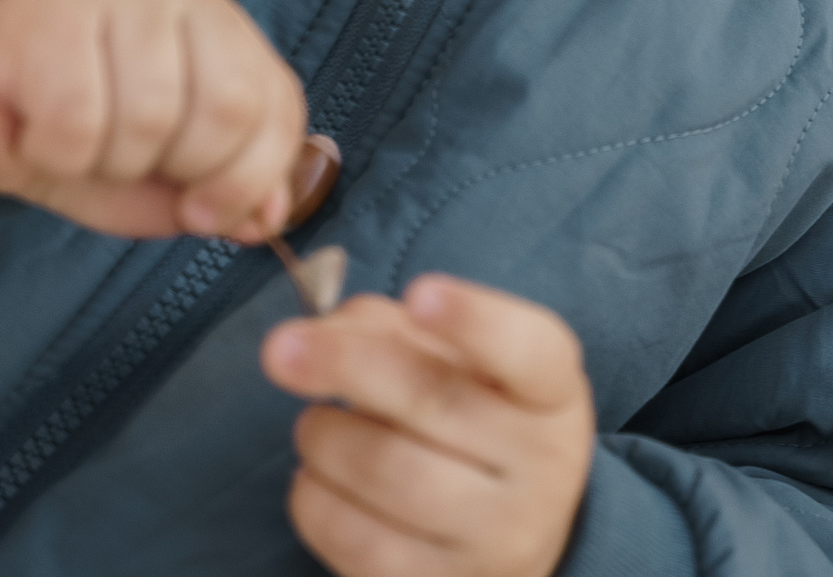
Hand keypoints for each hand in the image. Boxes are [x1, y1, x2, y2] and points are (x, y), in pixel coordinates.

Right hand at [0, 0, 311, 239]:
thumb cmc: (77, 133)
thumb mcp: (160, 174)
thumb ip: (222, 193)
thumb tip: (267, 219)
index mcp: (219, 28)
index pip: (276, 105)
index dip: (249, 179)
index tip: (203, 215)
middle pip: (227, 107)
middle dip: (179, 169)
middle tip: (125, 168)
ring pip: (151, 116)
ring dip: (108, 164)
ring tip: (75, 146)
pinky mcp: (38, 18)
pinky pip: (75, 120)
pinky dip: (56, 156)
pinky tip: (34, 136)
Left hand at [262, 275, 594, 576]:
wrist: (509, 539)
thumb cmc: (475, 426)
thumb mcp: (463, 365)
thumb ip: (398, 329)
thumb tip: (326, 327)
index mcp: (552, 394)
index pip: (528, 351)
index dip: (474, 319)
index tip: (419, 292)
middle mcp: (541, 467)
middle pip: (434, 402)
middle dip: (345, 365)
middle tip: (280, 348)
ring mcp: (496, 538)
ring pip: (384, 469)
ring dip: (324, 435)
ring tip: (317, 425)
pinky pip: (353, 537)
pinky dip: (314, 496)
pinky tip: (319, 479)